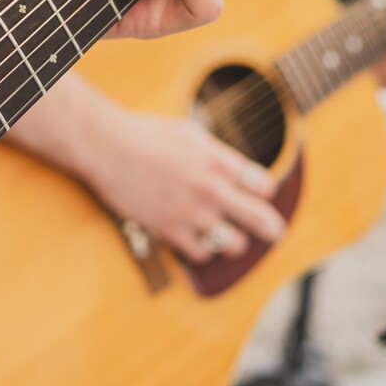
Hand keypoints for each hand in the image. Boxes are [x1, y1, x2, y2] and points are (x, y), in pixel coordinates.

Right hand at [76, 107, 285, 262]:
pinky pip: (200, 252)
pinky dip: (204, 250)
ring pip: (232, 243)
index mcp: (219, 161)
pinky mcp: (170, 230)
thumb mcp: (191, 133)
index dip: (265, 190)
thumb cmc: (147, 135)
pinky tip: (201, 243)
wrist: (109, 148)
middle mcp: (212, 189)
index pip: (262, 184)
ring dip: (236, 243)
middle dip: (271, 228)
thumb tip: (233, 167)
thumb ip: (216, 153)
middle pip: (259, 218)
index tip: (262, 192)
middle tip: (276, 232)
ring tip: (233, 242)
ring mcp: (192, 213)